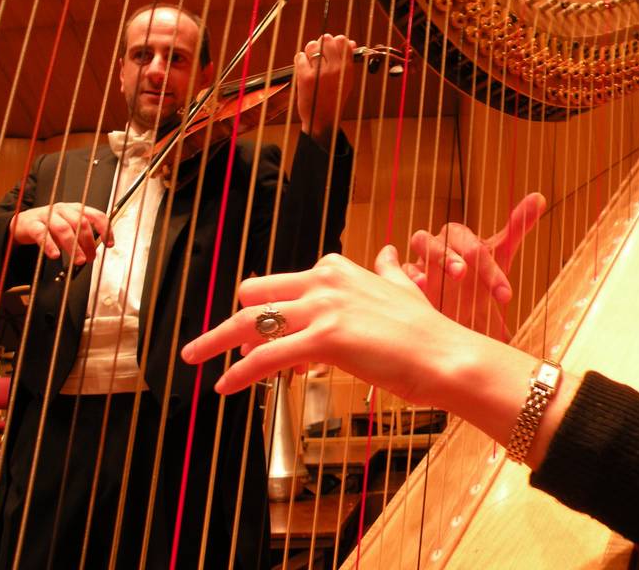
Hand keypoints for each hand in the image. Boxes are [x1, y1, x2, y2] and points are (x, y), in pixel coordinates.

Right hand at [10, 203, 112, 264]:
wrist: (23, 223)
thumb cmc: (50, 227)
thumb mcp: (70, 228)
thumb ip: (82, 236)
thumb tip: (94, 251)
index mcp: (75, 209)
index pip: (96, 215)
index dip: (105, 229)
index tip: (109, 244)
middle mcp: (63, 210)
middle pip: (80, 223)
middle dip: (88, 242)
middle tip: (90, 258)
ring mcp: (47, 215)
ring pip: (63, 228)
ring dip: (73, 246)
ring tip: (79, 260)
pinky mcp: (32, 224)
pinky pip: (42, 234)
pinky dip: (50, 245)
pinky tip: (55, 255)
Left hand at [182, 249, 485, 406]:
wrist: (445, 357)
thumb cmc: (426, 332)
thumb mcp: (403, 289)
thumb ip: (387, 270)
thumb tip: (388, 252)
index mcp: (337, 269)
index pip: (283, 285)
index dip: (269, 312)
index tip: (258, 334)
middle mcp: (325, 281)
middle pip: (255, 295)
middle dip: (229, 321)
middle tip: (207, 343)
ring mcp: (324, 308)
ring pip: (250, 323)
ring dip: (215, 342)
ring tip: (193, 358)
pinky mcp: (325, 339)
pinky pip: (267, 357)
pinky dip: (239, 372)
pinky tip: (224, 386)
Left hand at [295, 34, 356, 142]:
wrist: (322, 120)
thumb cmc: (334, 99)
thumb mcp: (346, 80)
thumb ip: (347, 60)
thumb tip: (349, 42)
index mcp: (347, 69)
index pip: (342, 41)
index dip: (335, 42)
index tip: (330, 49)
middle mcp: (335, 69)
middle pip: (326, 39)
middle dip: (321, 44)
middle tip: (319, 54)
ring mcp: (320, 73)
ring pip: (311, 46)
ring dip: (309, 51)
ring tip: (311, 62)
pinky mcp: (305, 77)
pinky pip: (299, 57)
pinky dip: (300, 61)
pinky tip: (304, 69)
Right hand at [404, 193, 545, 339]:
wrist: (461, 316)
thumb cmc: (479, 283)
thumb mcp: (500, 258)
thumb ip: (517, 227)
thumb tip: (540, 196)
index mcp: (461, 240)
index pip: (472, 244)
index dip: (489, 269)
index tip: (505, 296)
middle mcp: (439, 246)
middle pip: (438, 237)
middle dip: (448, 254)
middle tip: (462, 273)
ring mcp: (420, 262)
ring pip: (418, 245)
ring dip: (429, 259)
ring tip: (433, 280)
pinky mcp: (407, 281)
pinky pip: (401, 271)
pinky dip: (408, 277)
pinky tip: (418, 287)